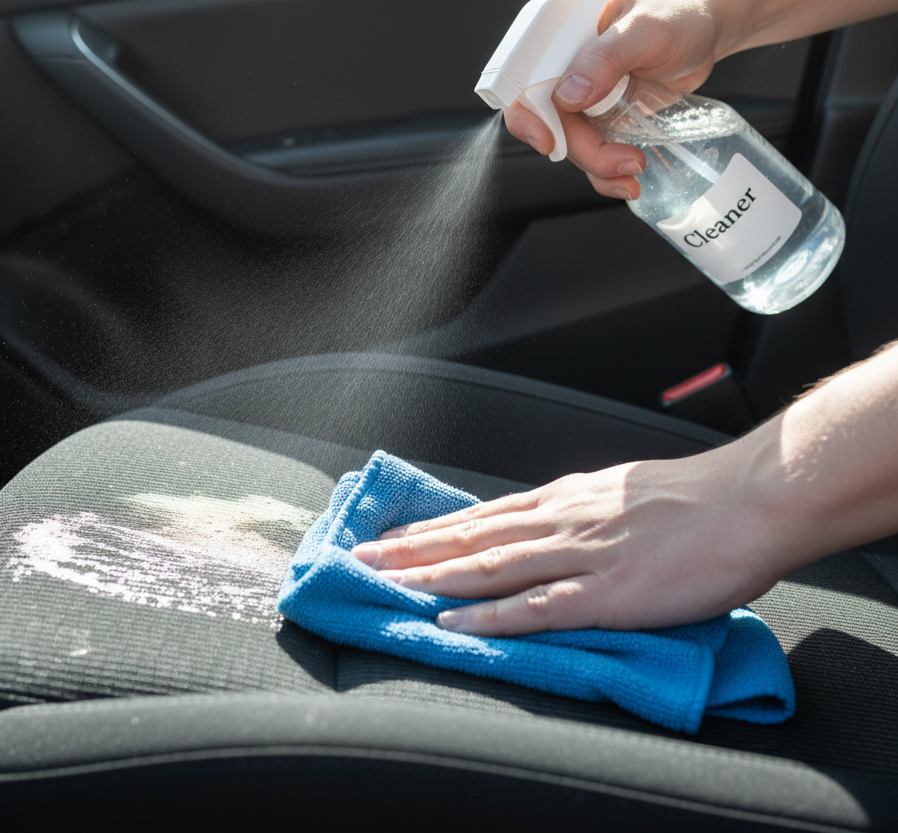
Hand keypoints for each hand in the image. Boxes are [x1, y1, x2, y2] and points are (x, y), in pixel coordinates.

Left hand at [351, 445, 783, 636]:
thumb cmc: (692, 497)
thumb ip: (582, 509)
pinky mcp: (606, 593)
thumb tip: (552, 520)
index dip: (434, 526)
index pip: (483, 514)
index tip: (396, 534)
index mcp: (566, 497)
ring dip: (433, 576)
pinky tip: (454, 620)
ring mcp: (579, 556)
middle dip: (413, 548)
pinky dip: (489, 615)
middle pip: (471, 537)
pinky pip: (535, 608)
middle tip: (366, 557)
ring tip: (388, 584)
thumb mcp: (622, 490)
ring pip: (489, 567)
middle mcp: (560, 521)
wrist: (744, 500)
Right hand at [503, 0, 722, 200]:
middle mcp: (562, 67)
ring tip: (635, 168)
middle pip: (546, 122)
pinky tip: (627, 179)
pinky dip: (604, 173)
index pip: (522, 79)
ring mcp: (579, 95)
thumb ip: (606, 57)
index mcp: (560, 36)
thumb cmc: (679, 15)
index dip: (526, 114)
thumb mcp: (646, 30)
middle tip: (618, 161)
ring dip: (597, 166)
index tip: (548, 141)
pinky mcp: (598, 117)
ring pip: (568, 143)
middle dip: (579, 149)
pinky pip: (589, 152)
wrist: (708, 30)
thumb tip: (566, 94)